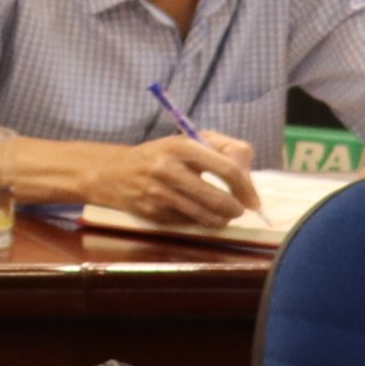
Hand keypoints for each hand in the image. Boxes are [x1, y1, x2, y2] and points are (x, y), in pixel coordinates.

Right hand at [91, 130, 254, 225]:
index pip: (227, 169)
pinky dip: (197, 221)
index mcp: (181, 146)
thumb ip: (222, 150)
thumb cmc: (160, 156)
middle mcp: (168, 169)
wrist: (111, 172)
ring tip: (221, 214)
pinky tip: (193, 212)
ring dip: (221, 219)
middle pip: (220, 200)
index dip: (246, 188)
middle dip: (236, 209)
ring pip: (207, 217)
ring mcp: (158, 193)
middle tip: (237, 210)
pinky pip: (188, 223)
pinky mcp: (152, 212)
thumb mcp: (187, 142)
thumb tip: (248, 176)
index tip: (253, 201)